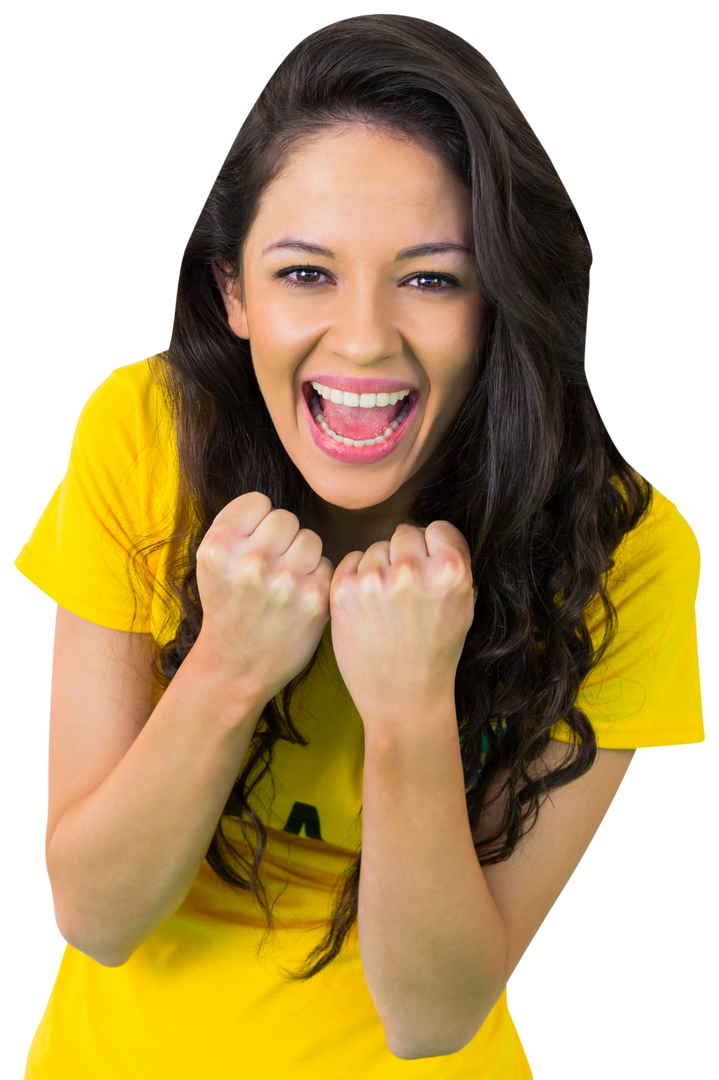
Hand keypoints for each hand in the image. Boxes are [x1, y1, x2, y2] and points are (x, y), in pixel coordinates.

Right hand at [194, 492, 333, 702]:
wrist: (237, 665)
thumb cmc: (228, 606)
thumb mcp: (212, 562)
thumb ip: (235, 525)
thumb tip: (269, 502)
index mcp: (218, 547)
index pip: (257, 502)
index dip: (258, 521)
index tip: (252, 544)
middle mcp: (250, 562)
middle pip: (286, 518)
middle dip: (282, 539)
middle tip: (271, 567)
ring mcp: (284, 582)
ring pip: (310, 538)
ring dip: (302, 556)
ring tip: (285, 581)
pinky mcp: (315, 600)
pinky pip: (327, 564)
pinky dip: (317, 578)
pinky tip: (300, 597)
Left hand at [328, 521, 476, 726]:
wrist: (404, 697)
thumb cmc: (436, 650)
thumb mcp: (463, 604)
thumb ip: (450, 562)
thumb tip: (424, 532)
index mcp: (450, 572)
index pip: (437, 529)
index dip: (433, 548)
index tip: (429, 570)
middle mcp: (412, 571)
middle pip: (404, 534)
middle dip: (404, 556)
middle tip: (406, 593)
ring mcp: (375, 580)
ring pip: (376, 548)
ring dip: (380, 568)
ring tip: (387, 607)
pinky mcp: (344, 590)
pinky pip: (351, 560)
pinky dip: (357, 577)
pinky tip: (367, 607)